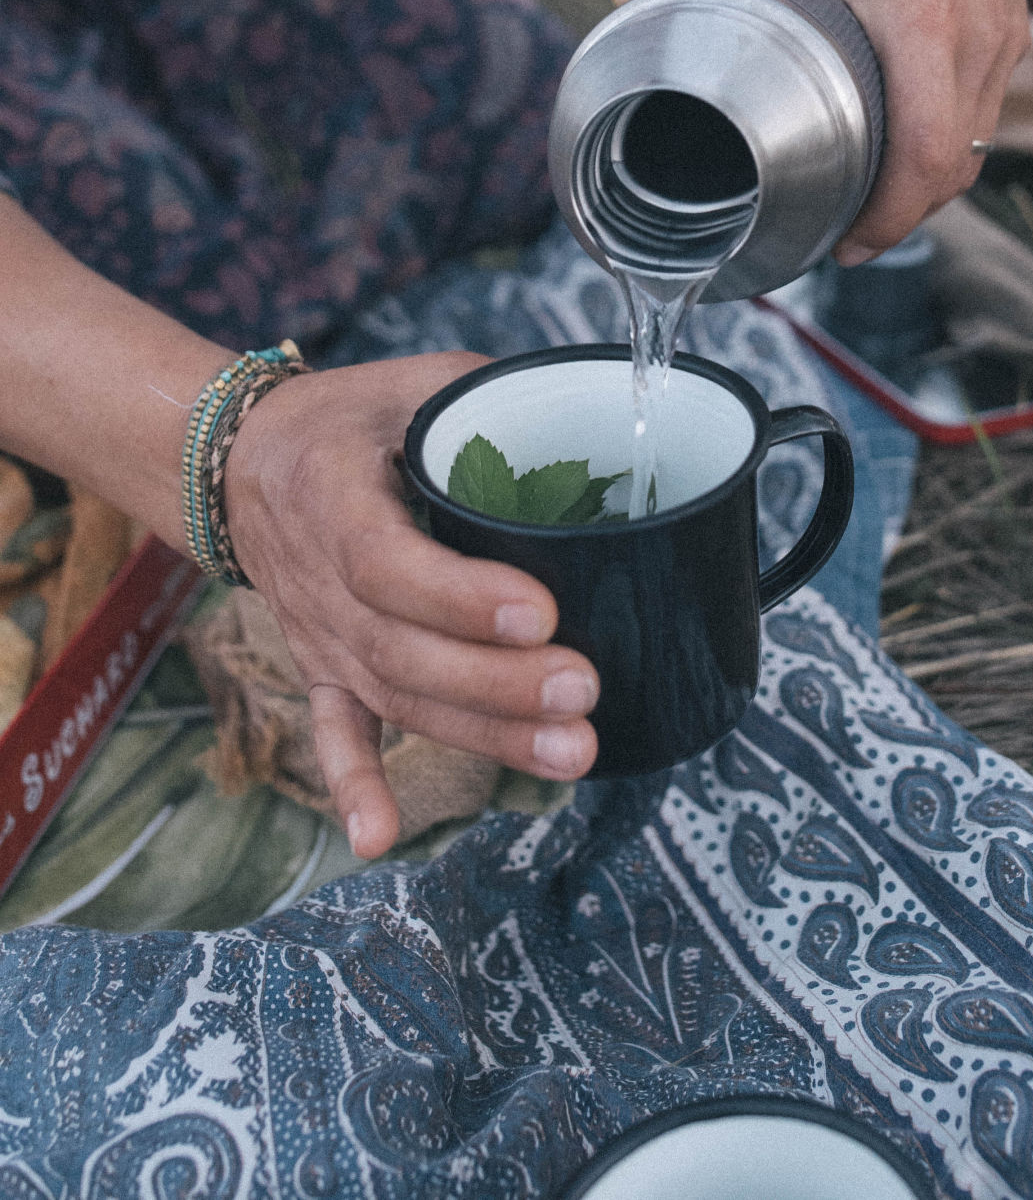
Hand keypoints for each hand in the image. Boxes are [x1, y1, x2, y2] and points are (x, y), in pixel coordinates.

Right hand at [224, 354, 599, 859]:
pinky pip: (334, 732)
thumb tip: (599, 416)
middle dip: (498, 682)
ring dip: (480, 733)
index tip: (541, 612)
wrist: (240, 463)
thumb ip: (490, 400)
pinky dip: (355, 786)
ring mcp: (320, 632)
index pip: (389, 564)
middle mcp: (319, 578)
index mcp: (332, 496)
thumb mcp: (411, 383)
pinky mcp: (323, 666)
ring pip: (395, 697)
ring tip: (571, 752)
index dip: (460, 597)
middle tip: (585, 691)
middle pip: (402, 650)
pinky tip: (382, 840)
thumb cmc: (346, 418)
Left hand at [610, 0, 1028, 258]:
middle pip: (957, 167)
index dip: (890, 219)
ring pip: (978, 142)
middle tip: (838, 237)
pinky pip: (985, 105)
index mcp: (921, 19)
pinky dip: (948, 139)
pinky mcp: (1009, 17)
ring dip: (926, 181)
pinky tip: (901, 147)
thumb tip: (620, 3)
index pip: (929, 158)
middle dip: (900, 215)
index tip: (841, 244)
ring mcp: (1002, 27)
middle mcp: (977, 33)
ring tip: (863, 202)